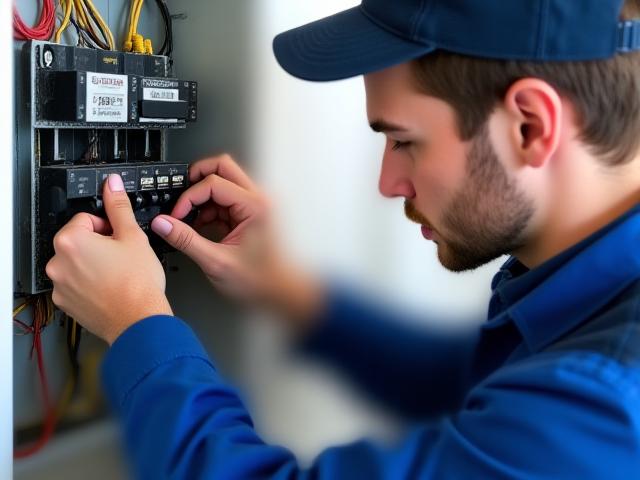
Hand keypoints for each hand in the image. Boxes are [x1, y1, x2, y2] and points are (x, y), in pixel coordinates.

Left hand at [46, 174, 172, 344]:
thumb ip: (118, 207)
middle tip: (122, 257)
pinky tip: (111, 288)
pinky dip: (90, 284)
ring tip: (118, 275)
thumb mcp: (133, 236)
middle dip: (99, 245)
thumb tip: (112, 185)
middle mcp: (58, 263)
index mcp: (71, 240)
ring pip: (78, 263)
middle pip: (79, 241)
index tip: (120, 238)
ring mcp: (60, 285)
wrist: (139, 321)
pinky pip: (76, 284)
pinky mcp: (65, 303)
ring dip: (94, 264)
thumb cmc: (137, 283)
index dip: (107, 226)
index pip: (86, 218)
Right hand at [150, 154, 322, 325]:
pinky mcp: (251, 213)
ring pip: (224, 181)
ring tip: (192, 221)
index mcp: (256, 206)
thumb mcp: (216, 262)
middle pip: (223, 167)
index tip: (176, 215)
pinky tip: (202, 226)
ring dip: (204, 197)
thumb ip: (186, 240)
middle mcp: (259, 199)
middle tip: (181, 197)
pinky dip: (210, 208)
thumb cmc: (261, 281)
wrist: (281, 292)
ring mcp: (257, 204)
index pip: (213, 182)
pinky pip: (226, 198)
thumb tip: (163, 223)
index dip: (189, 196)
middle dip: (197, 178)